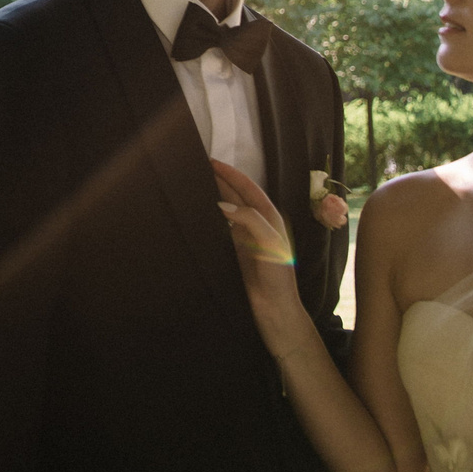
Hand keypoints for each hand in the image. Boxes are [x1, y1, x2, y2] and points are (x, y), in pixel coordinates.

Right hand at [212, 159, 303, 339]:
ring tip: (194, 186)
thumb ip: (250, 220)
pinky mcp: (235, 252)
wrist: (274, 309)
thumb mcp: (270, 243)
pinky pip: (220, 229)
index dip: (231, 174)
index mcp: (270, 218)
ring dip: (213, 197)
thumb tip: (223, 203)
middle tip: (198, 169)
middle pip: (236, 196)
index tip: (212, 162)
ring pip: (227, 211)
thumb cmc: (278, 276)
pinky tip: (197, 215)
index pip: (248, 188)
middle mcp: (258, 224)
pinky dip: (209, 218)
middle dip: (220, 181)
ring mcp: (245, 238)